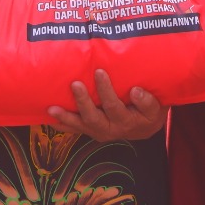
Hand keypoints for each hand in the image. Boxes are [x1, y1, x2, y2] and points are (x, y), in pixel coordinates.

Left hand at [47, 69, 167, 141]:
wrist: (144, 128)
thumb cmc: (149, 112)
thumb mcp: (156, 108)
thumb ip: (147, 101)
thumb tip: (136, 91)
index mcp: (127, 122)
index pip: (115, 107)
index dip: (108, 91)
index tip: (102, 73)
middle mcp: (111, 130)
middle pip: (94, 118)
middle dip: (83, 102)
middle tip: (75, 84)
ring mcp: (98, 131)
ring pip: (80, 126)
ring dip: (65, 117)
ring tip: (52, 108)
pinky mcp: (90, 130)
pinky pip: (74, 128)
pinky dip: (61, 123)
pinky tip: (48, 116)